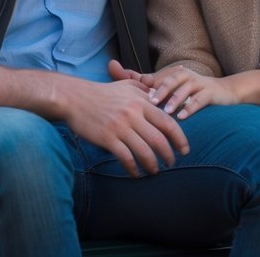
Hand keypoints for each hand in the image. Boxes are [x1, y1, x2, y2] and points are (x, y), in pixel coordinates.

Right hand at [59, 72, 189, 177]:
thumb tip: (160, 96)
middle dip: (169, 155)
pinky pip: (125, 158)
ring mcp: (120, 126)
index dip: (180, 138)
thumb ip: (145, 90)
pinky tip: (135, 173)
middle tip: (172, 163)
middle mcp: (133, 114)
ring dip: (152, 165)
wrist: (74, 98)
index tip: (185, 149)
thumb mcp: (126, 85)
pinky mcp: (107, 138)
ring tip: (154, 170)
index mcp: (140, 101)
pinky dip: (133, 168)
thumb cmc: (102, 92)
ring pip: (144, 151)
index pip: (168, 122)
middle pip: (159, 139)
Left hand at [145, 65, 239, 118]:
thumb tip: (137, 97)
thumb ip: (161, 91)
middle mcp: (186, 75)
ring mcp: (199, 83)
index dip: (148, 85)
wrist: (224, 91)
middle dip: (159, 91)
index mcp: (176, 74)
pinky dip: (190, 108)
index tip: (135, 96)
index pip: (158, 78)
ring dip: (174, 100)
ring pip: (184, 90)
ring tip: (166, 112)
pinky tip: (182, 117)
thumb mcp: (178, 89)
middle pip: (170, 81)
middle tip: (150, 102)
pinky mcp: (210, 92)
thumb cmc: (195, 93)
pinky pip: (199, 100)